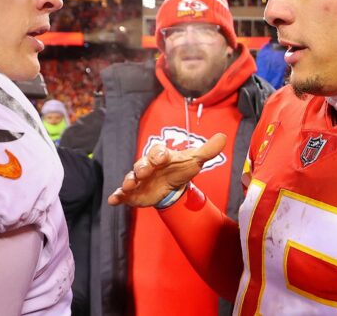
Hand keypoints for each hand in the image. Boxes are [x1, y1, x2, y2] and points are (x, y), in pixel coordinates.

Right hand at [108, 133, 226, 207]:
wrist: (172, 185)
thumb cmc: (180, 169)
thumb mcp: (194, 160)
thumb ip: (207, 150)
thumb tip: (223, 137)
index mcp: (160, 156)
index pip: (157, 152)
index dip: (159, 154)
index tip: (162, 157)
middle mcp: (147, 166)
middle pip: (141, 164)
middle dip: (141, 168)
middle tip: (143, 173)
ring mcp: (138, 180)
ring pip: (131, 178)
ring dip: (128, 182)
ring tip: (128, 186)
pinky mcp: (133, 193)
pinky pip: (122, 194)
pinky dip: (117, 196)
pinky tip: (113, 200)